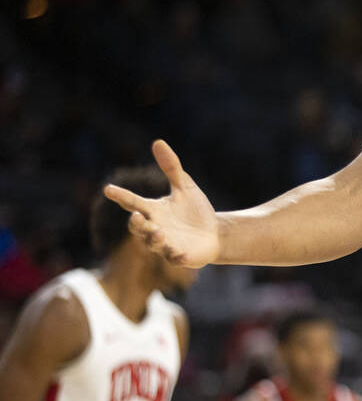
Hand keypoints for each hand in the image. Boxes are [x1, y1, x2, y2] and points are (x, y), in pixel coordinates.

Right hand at [104, 140, 218, 267]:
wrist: (214, 233)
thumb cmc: (194, 210)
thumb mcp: (185, 187)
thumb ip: (171, 168)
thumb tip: (158, 142)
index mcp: (153, 210)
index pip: (133, 202)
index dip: (121, 196)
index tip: (108, 188)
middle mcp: (155, 227)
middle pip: (137, 227)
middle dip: (137, 223)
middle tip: (139, 217)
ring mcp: (165, 244)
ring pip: (152, 244)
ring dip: (154, 240)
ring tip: (159, 233)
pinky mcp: (180, 256)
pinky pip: (175, 259)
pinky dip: (177, 258)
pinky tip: (183, 255)